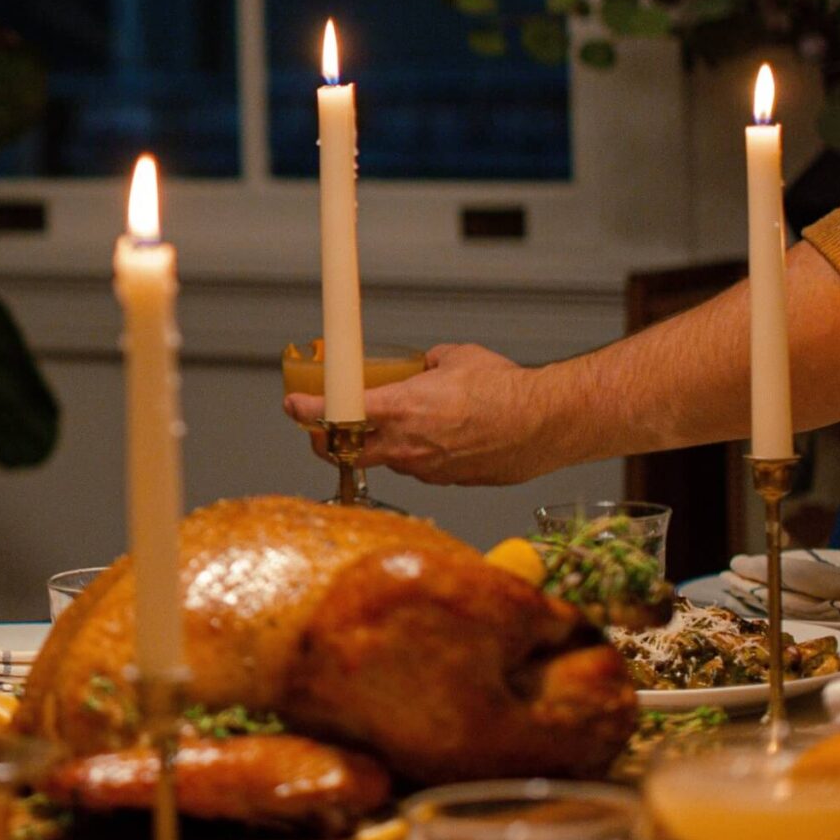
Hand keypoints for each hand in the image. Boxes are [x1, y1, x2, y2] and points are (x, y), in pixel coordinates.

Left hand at [282, 342, 554, 485]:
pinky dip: (416, 456)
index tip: (293, 406)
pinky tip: (433, 441)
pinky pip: (420, 468)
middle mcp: (407, 444)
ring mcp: (427, 467)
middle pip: (347, 451)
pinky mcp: (449, 481)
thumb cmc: (506, 389)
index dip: (308, 411)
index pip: (337, 415)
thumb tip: (423, 365)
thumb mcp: (455, 358)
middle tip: (322, 429)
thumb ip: (428, 363)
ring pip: (387, 460)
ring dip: (379, 447)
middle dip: (327, 441)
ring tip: (391, 429)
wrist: (546, 423)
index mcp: (401, 408)